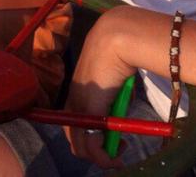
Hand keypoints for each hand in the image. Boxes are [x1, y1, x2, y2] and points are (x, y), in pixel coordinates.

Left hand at [63, 7, 135, 168]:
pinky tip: (114, 158)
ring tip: (117, 157)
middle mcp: (74, 99)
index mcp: (78, 89)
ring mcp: (79, 105)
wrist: (118, 37)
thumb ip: (115, 94)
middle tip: (115, 152)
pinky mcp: (89, 110)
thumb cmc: (120, 51)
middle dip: (93, 151)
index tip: (108, 141)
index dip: (87, 136)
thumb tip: (122, 104)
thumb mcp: (116, 78)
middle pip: (74, 137)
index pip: (74, 121)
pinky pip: (91, 145)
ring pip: (80, 145)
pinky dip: (102, 157)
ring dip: (99, 157)